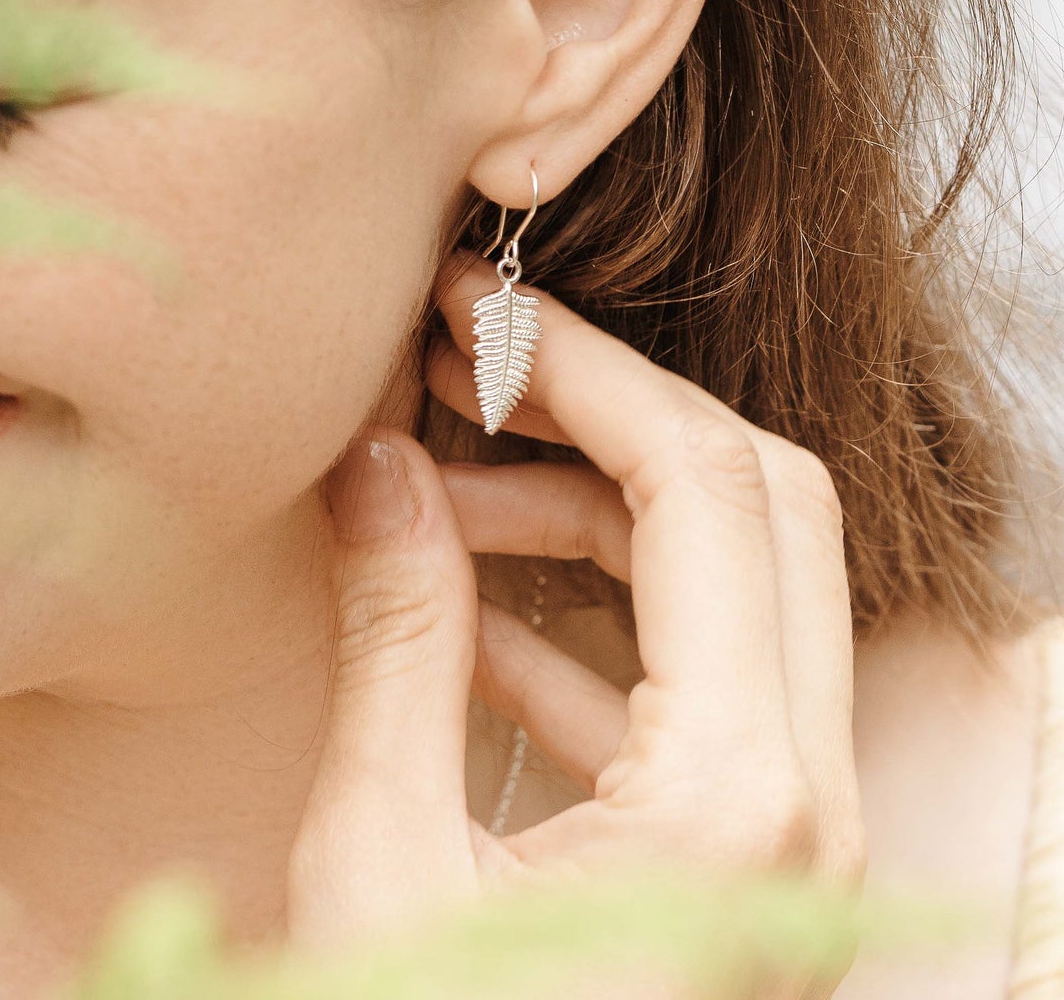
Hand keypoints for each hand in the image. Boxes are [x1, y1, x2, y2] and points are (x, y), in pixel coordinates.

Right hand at [286, 251, 865, 993]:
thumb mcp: (376, 859)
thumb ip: (394, 634)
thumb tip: (377, 462)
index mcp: (734, 804)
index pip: (703, 485)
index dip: (583, 368)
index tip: (479, 315)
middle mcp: (803, 808)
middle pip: (766, 507)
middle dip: (614, 412)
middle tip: (474, 375)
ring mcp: (791, 839)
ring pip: (742, 587)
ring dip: (600, 514)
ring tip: (448, 494)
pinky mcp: (746, 863)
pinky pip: (700, 685)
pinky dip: (598, 620)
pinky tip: (474, 611)